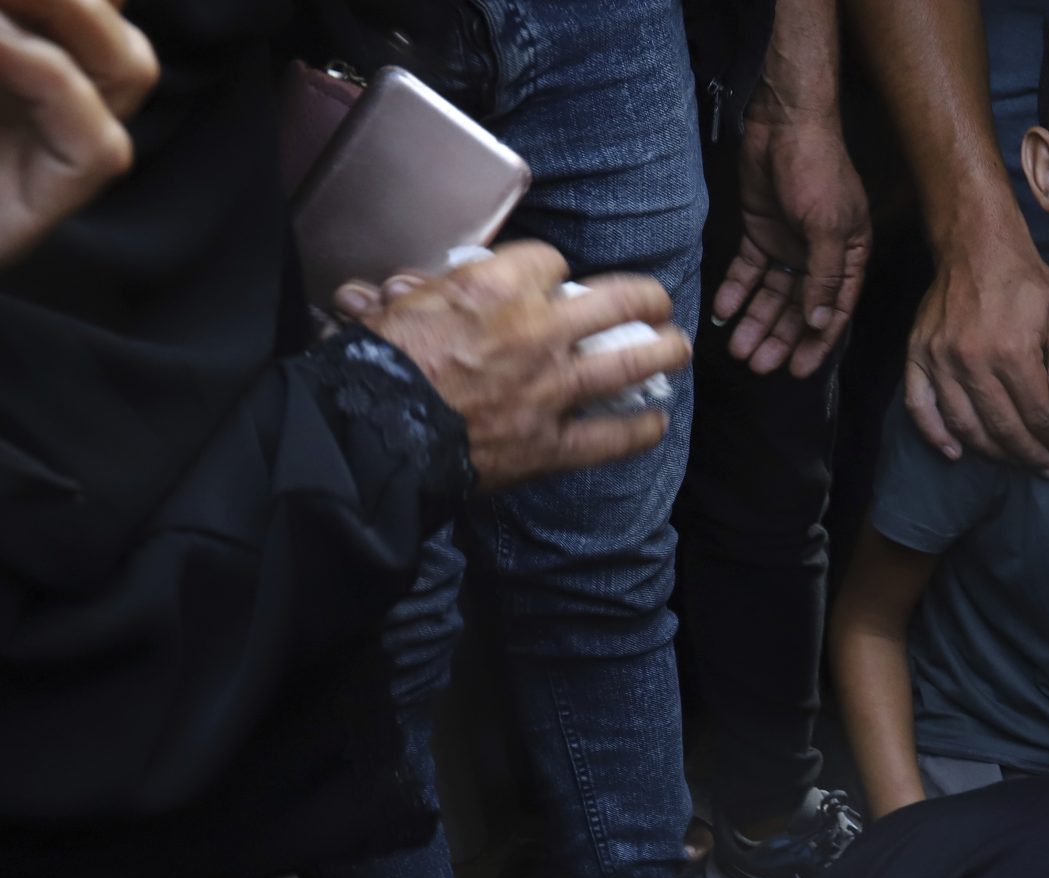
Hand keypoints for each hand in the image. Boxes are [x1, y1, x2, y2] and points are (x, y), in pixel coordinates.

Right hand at [346, 242, 691, 492]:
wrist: (371, 435)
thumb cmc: (377, 367)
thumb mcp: (401, 307)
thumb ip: (437, 293)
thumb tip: (436, 288)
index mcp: (494, 287)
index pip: (549, 262)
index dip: (554, 272)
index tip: (555, 284)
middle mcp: (534, 331)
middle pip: (615, 299)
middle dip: (643, 297)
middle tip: (653, 302)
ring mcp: (549, 389)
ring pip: (629, 362)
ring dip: (663, 352)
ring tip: (677, 347)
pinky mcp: (550, 443)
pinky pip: (610, 437)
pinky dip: (639, 431)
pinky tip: (656, 422)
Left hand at [709, 107, 868, 378]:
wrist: (785, 123)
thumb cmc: (818, 171)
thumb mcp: (827, 227)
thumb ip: (824, 277)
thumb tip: (821, 323)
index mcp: (846, 258)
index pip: (834, 311)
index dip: (816, 343)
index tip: (796, 371)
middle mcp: (818, 258)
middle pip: (798, 309)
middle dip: (779, 338)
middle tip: (757, 366)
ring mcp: (788, 247)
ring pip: (771, 295)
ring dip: (756, 322)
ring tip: (738, 350)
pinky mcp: (760, 233)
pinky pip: (746, 271)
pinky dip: (736, 291)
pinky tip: (724, 312)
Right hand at [905, 220, 1048, 474]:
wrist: (976, 246)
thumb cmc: (1027, 283)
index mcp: (1012, 351)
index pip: (1037, 415)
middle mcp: (972, 361)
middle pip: (1003, 428)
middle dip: (1030, 454)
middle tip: (1047, 465)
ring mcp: (940, 360)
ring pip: (965, 425)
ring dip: (992, 453)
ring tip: (1015, 461)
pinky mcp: (917, 356)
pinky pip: (919, 407)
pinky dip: (935, 435)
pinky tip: (955, 453)